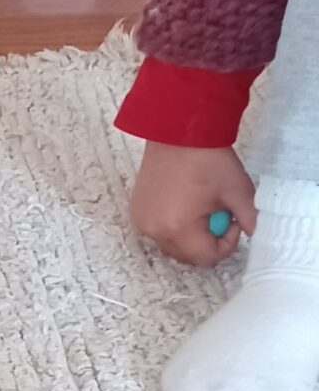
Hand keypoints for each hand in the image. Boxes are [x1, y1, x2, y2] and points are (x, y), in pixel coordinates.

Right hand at [130, 141, 257, 265]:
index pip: (206, 257)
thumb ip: (249, 218)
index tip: (233, 222)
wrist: (178, 133)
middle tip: (219, 216)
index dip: (226, 245)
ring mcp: (142, 222)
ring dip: (190, 236)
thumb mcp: (238, 190)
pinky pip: (158, 232)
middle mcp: (155, 231)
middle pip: (186, 256)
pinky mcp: (136, 213)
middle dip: (207, 243)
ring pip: (172, 246)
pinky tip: (183, 204)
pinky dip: (173, 226)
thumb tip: (254, 234)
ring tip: (201, 209)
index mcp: (179, 228)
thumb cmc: (208, 160)